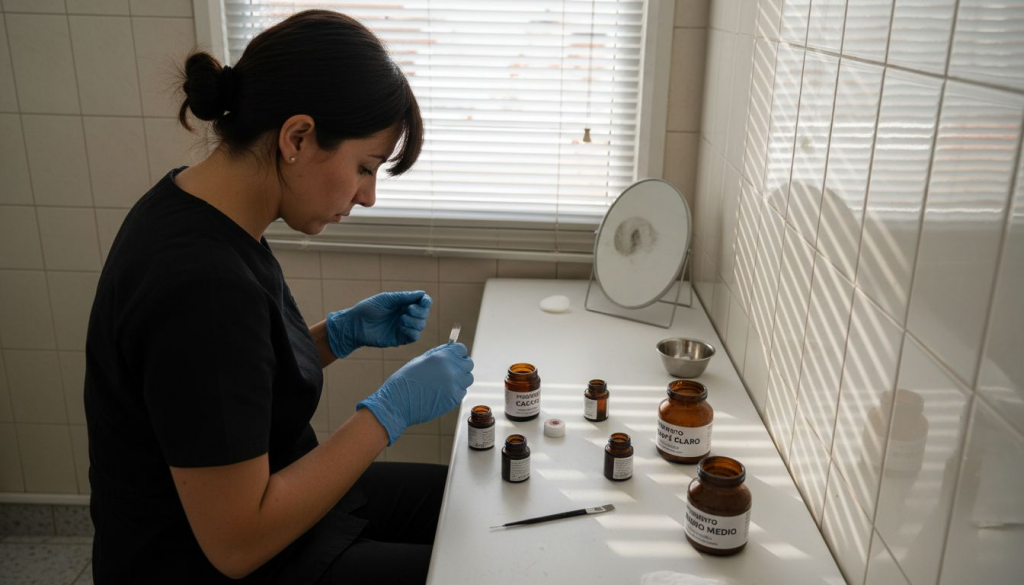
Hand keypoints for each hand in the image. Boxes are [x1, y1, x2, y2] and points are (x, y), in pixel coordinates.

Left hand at [325, 291, 431, 357]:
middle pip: (424, 314)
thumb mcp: (386, 299)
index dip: (426, 301)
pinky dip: (411, 331)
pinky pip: (414, 336)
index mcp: (403, 304)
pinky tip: (401, 327)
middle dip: (420, 312)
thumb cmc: (368, 309)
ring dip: (415, 321)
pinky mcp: (400, 338)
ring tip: (401, 319)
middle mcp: (405, 315)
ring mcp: (403, 327)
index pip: (422, 303)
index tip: (424, 301)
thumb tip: (422, 293)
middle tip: (409, 310)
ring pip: (421, 325)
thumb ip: (404, 297)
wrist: (355, 325)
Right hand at [357, 343, 473, 444]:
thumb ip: (438, 354)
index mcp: (442, 357)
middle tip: (451, 369)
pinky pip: (462, 392)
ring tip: (446, 381)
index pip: (462, 349)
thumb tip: (449, 348)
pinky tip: (443, 392)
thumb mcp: (420, 360)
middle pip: (468, 363)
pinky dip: (456, 391)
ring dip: (460, 378)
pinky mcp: (454, 400)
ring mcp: (454, 386)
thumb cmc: (405, 381)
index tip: (454, 356)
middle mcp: (451, 370)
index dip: (457, 352)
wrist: (397, 403)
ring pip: (468, 379)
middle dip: (461, 364)